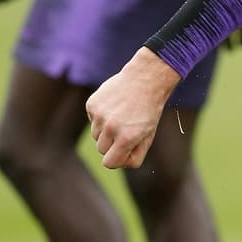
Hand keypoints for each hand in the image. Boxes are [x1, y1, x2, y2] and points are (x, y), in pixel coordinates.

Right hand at [86, 48, 182, 169]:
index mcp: (127, 138)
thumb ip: (136, 154)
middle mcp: (111, 127)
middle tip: (125, 130)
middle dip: (112, 144)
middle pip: (101, 149)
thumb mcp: (149, 135)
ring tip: (121, 116)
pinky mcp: (92, 104)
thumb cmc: (149, 110)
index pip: (109, 163)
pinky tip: (114, 106)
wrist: (145, 79)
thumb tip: (120, 162)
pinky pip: (92, 120)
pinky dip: (101, 116)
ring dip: (106, 130)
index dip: (116, 159)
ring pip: (95, 135)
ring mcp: (99, 115)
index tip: (123, 151)